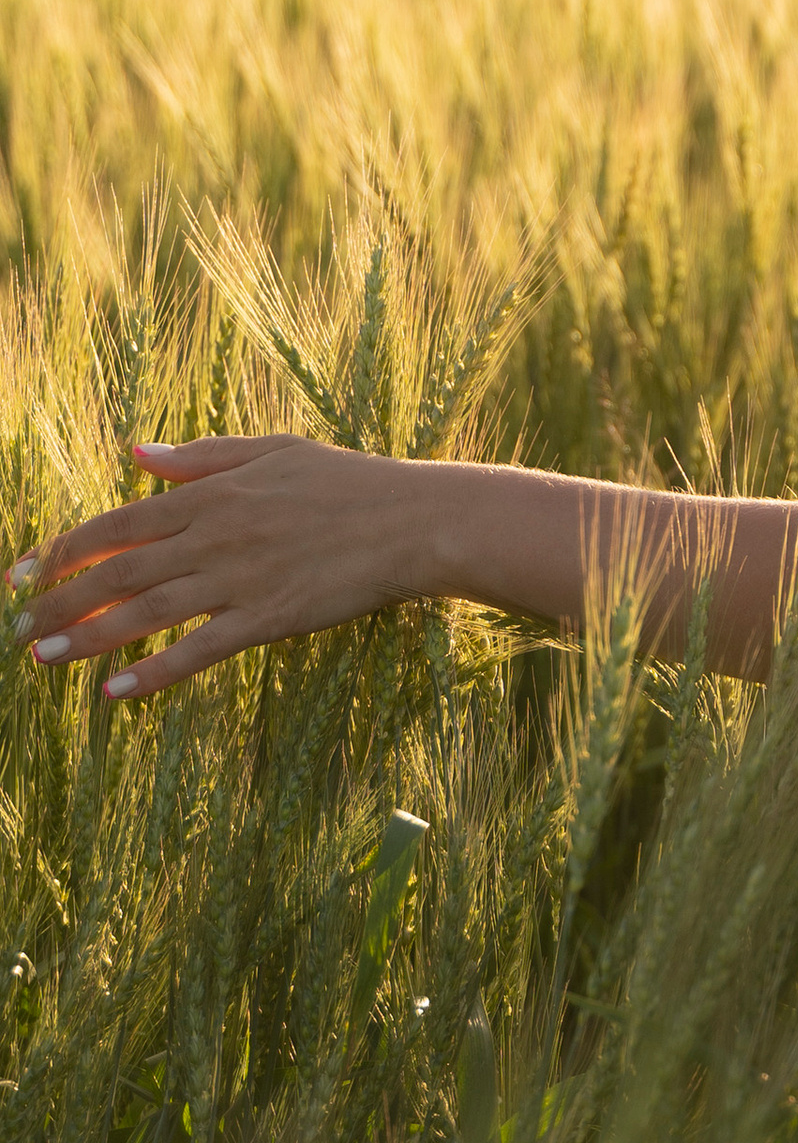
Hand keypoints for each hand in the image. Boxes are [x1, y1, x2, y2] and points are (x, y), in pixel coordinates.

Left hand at [11, 436, 423, 702]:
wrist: (413, 520)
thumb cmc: (349, 481)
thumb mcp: (274, 450)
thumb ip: (202, 458)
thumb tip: (137, 454)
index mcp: (212, 495)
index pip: (118, 523)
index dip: (63, 550)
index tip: (21, 574)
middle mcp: (215, 537)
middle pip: (119, 571)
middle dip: (60, 601)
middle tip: (18, 629)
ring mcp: (240, 580)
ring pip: (147, 612)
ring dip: (89, 637)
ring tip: (43, 659)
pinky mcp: (269, 618)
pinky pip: (200, 650)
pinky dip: (155, 672)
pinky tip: (116, 693)